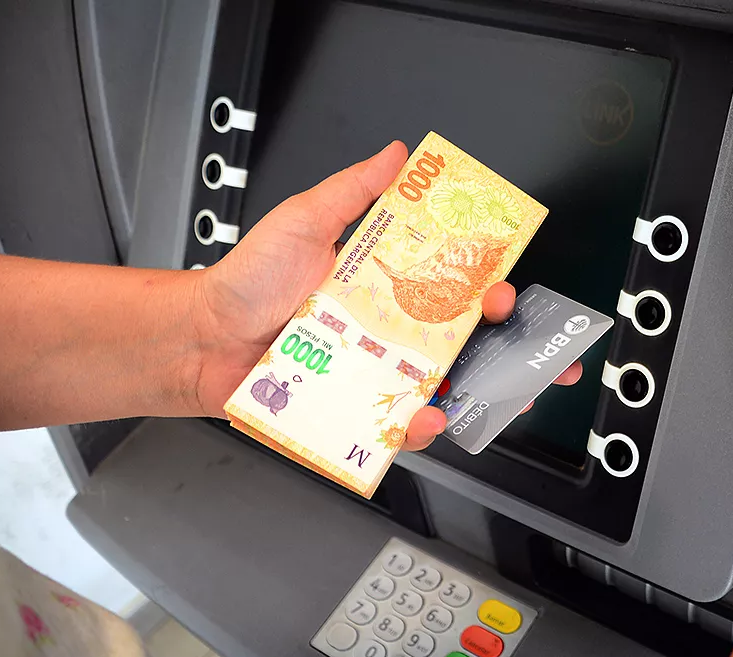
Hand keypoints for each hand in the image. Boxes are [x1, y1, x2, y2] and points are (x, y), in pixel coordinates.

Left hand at [189, 142, 580, 448]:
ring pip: (447, 386)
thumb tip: (396, 155)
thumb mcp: (303, 221)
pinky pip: (400, 424)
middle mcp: (391, 332)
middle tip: (531, 348)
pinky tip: (429, 416)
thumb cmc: (247, 280)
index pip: (453, 287)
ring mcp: (377, 372)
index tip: (504, 290)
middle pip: (467, 343)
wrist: (201, 336)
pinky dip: (421, 426)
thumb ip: (353, 191)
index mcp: (388, 285)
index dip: (488, 290)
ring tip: (498, 390)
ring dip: (481, 392)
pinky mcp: (356, 407)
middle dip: (514, 350)